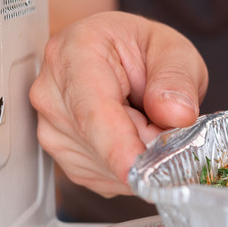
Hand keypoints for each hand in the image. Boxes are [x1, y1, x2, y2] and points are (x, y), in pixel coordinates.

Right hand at [29, 11, 207, 196]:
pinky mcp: (61, 155)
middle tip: (168, 124)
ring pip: (104, 167)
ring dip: (138, 158)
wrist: (121, 56)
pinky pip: (103, 178)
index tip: (138, 171)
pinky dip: (128, 168)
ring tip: (145, 121)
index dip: (117, 147)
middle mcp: (52, 92)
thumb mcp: (174, 50)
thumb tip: (176, 114)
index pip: (93, 111)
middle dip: (145, 148)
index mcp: (75, 53)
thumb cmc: (142, 48)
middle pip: (100, 145)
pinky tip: (132, 138)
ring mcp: (51, 127)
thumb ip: (177, 79)